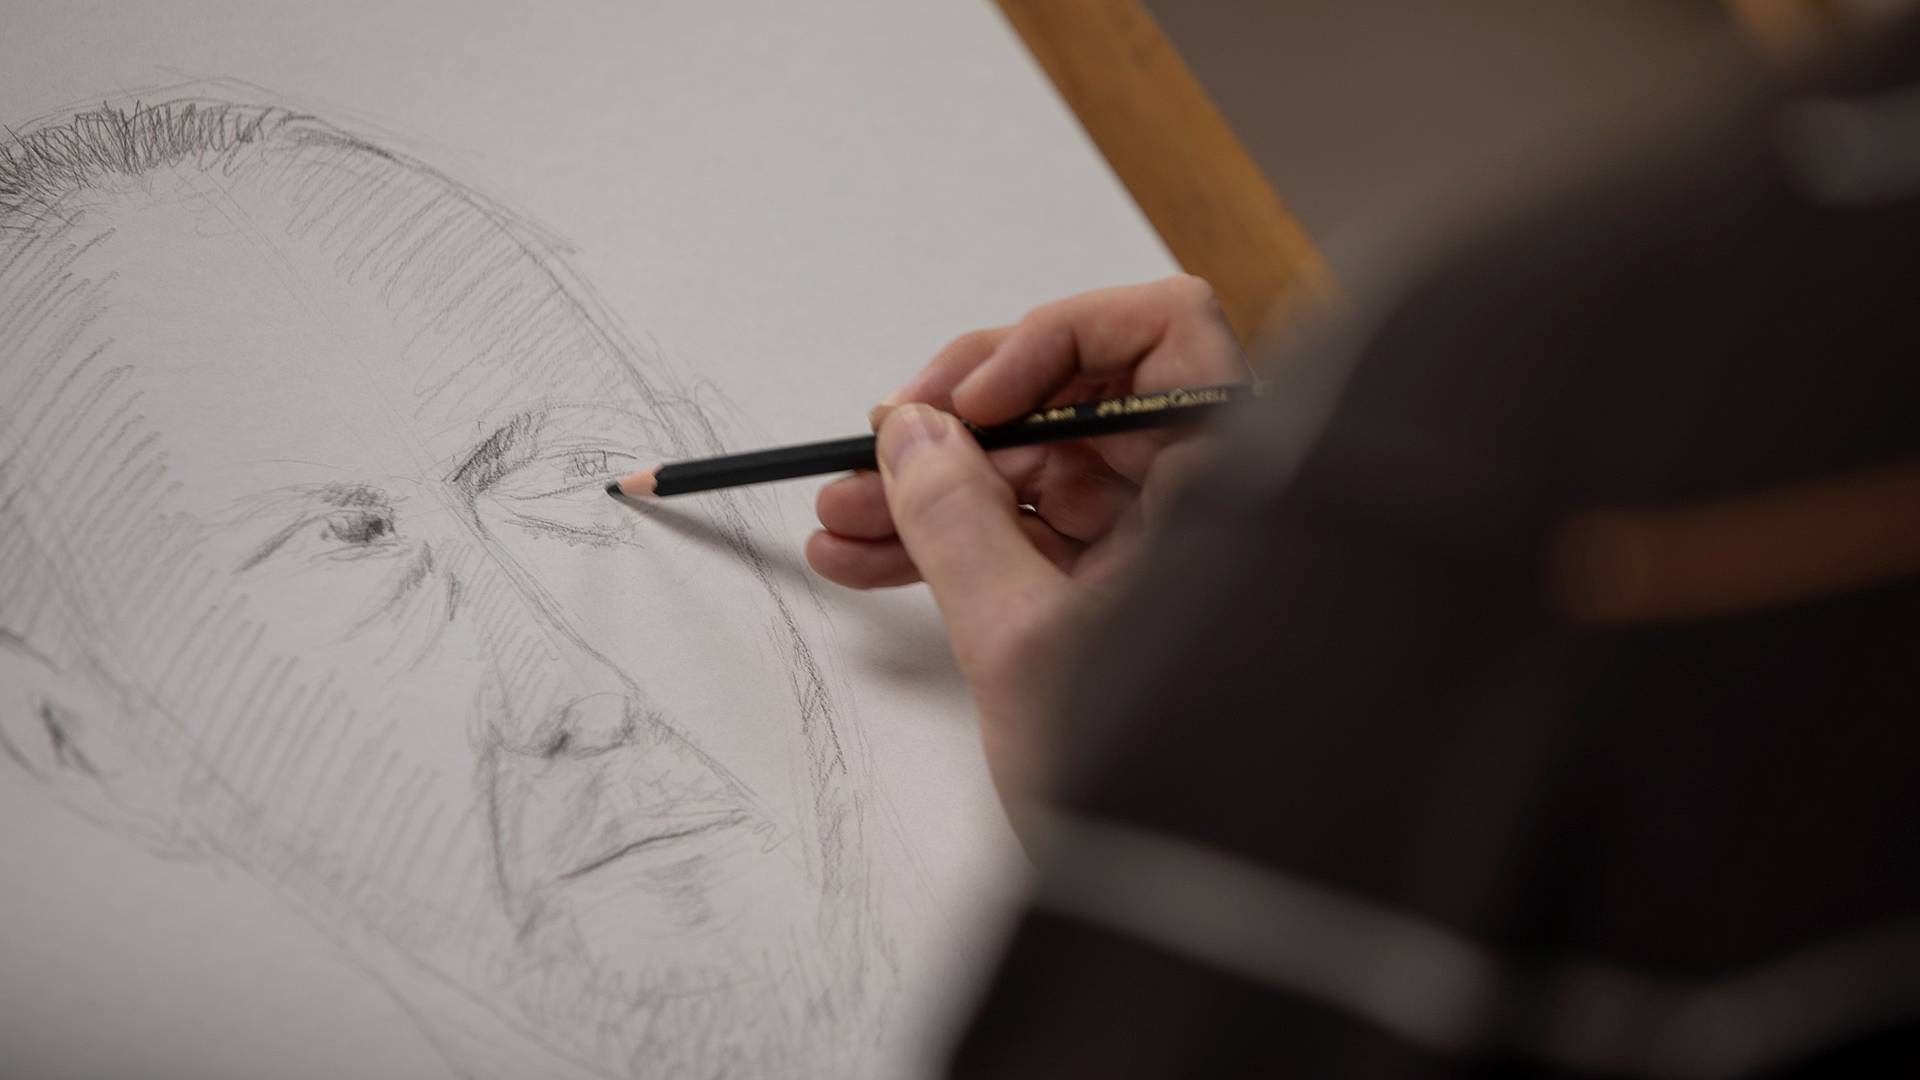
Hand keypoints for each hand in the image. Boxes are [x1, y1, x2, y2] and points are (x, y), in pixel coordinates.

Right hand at [805, 276, 1247, 829]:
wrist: (1185, 915)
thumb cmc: (1164, 793)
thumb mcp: (1024, 644)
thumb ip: (955, 522)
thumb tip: (907, 431)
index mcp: (1226, 485)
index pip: (1163, 330)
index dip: (1057, 341)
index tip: (970, 399)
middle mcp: (1204, 500)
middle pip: (1078, 399)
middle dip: (959, 424)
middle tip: (874, 452)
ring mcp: (1159, 551)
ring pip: (1036, 473)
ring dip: (930, 487)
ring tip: (838, 519)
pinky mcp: (1115, 600)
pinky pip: (1027, 537)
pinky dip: (949, 543)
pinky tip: (864, 558)